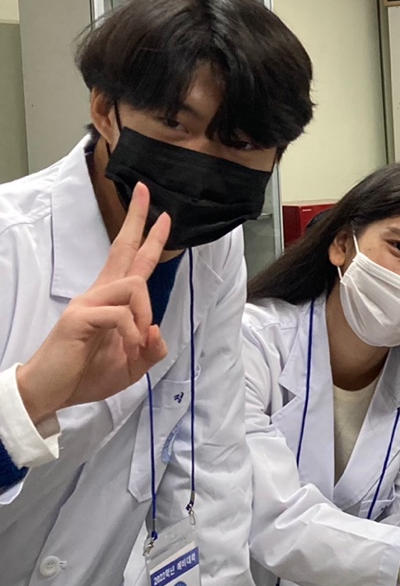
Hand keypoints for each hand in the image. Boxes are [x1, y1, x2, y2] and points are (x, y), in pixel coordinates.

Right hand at [15, 184, 169, 422]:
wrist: (51, 393)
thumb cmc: (87, 375)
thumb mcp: (133, 365)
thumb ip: (151, 348)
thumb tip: (157, 329)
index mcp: (111, 301)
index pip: (131, 260)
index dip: (147, 236)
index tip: (162, 213)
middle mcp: (98, 293)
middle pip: (123, 249)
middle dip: (139, 220)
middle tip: (148, 192)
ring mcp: (87, 302)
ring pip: (134, 285)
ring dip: (146, 313)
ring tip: (138, 342)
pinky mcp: (79, 316)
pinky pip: (120, 314)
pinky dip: (133, 333)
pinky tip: (128, 348)